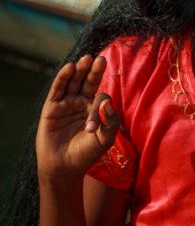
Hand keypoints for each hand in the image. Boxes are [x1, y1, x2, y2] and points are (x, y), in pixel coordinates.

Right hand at [36, 55, 120, 179]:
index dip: (100, 107)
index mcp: (96, 109)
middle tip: (101, 59)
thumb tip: (108, 102)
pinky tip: (70, 68)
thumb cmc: (86, 154)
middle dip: (94, 71)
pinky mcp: (52, 106)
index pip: (101, 98)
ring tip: (86, 59)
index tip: (93, 125)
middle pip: (88, 82)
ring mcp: (66, 103)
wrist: (64, 167)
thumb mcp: (105, 139)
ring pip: (73, 82)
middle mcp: (81, 103)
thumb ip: (111, 122)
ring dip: (79, 70)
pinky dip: (63, 78)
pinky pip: (58, 89)